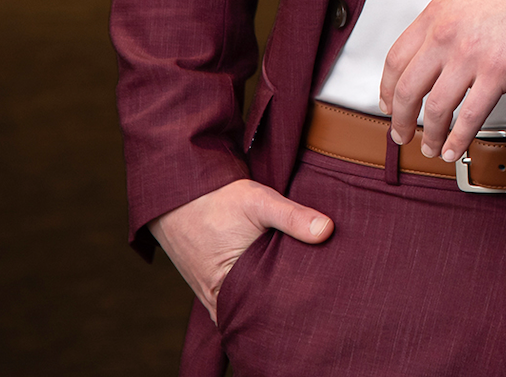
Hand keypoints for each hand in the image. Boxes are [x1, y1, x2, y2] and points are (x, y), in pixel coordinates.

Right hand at [150, 178, 332, 321]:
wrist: (178, 194)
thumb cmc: (217, 199)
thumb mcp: (258, 201)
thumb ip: (292, 217)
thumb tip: (328, 230)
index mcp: (228, 290)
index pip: (269, 310)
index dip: (294, 300)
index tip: (318, 289)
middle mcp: (219, 300)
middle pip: (259, 310)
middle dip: (283, 300)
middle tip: (314, 286)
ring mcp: (214, 296)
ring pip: (249, 304)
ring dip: (268, 294)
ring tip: (298, 281)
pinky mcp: (212, 287)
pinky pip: (238, 296)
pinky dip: (254, 288)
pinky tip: (273, 275)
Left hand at [379, 0, 505, 161]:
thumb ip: (443, 21)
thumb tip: (432, 52)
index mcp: (435, 16)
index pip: (395, 60)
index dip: (387, 89)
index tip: (389, 104)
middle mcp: (445, 36)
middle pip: (408, 89)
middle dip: (401, 120)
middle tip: (402, 134)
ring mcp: (470, 56)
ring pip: (436, 108)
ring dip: (430, 136)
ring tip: (432, 148)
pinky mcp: (497, 72)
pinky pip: (470, 116)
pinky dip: (458, 139)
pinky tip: (455, 149)